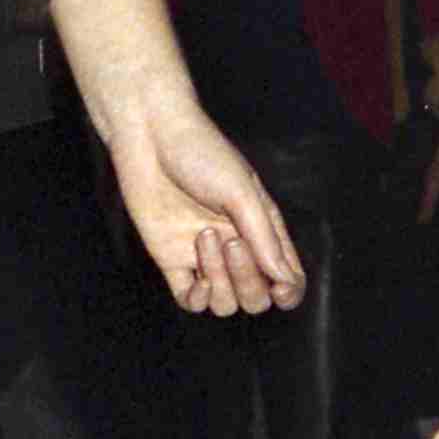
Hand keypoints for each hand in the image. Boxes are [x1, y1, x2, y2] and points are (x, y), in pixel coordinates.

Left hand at [106, 98, 304, 315]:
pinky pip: (191, 300)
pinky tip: (195, 279)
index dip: (288, 291)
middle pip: (256, 296)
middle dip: (247, 279)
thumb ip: (264, 237)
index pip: (287, 276)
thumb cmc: (202, 153)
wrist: (149, 136)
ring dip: (219, 279)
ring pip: (224, 302)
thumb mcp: (241, 191)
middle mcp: (237, 247)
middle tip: (231, 240)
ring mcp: (204, 256)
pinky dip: (197, 299)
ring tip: (203, 236)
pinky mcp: (171, 259)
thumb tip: (285, 280)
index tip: (279, 287)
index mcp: (262, 229)